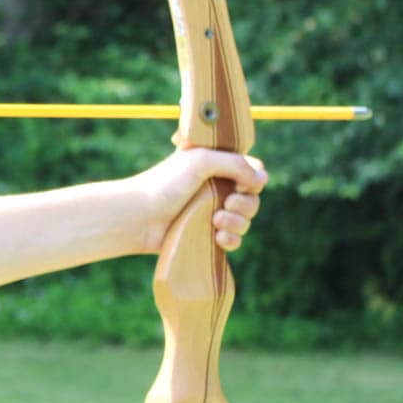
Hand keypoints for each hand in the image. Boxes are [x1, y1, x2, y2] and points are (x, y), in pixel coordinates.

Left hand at [133, 149, 267, 252]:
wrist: (140, 216)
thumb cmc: (165, 184)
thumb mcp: (199, 161)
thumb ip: (234, 163)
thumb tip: (262, 177)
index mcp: (214, 167)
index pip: (251, 171)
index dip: (253, 179)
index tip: (241, 184)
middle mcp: (215, 189)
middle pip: (252, 198)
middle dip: (246, 203)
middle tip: (228, 204)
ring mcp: (211, 213)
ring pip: (245, 220)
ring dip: (238, 222)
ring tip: (216, 221)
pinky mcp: (206, 235)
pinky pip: (234, 240)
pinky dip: (231, 240)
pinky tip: (218, 238)